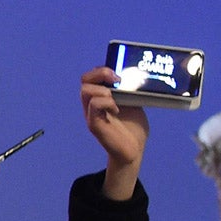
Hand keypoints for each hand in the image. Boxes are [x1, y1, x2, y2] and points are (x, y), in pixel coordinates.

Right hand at [79, 68, 147, 201]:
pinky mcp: (94, 124)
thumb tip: (133, 74)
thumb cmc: (133, 128)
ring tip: (116, 98)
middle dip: (100, 73)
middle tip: (117, 79)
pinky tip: (116, 109)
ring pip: (85, 91)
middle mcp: (92, 104)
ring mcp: (91, 114)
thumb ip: (128, 90)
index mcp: (100, 97)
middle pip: (85, 80)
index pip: (92, 77)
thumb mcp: (132, 103)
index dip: (102, 69)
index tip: (118, 72)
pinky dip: (105, 102)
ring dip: (103, 90)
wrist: (134, 150)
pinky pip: (93, 105)